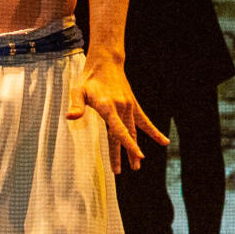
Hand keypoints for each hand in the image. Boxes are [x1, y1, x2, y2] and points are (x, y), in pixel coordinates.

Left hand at [68, 56, 165, 171]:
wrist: (106, 62)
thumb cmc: (89, 78)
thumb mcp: (78, 90)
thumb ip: (76, 105)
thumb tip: (70, 118)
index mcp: (108, 107)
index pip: (119, 129)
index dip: (127, 143)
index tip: (137, 155)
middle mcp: (121, 108)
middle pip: (124, 135)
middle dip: (124, 154)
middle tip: (122, 171)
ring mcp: (129, 106)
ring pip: (134, 131)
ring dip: (135, 149)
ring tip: (137, 166)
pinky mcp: (132, 105)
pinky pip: (144, 121)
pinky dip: (153, 132)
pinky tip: (164, 141)